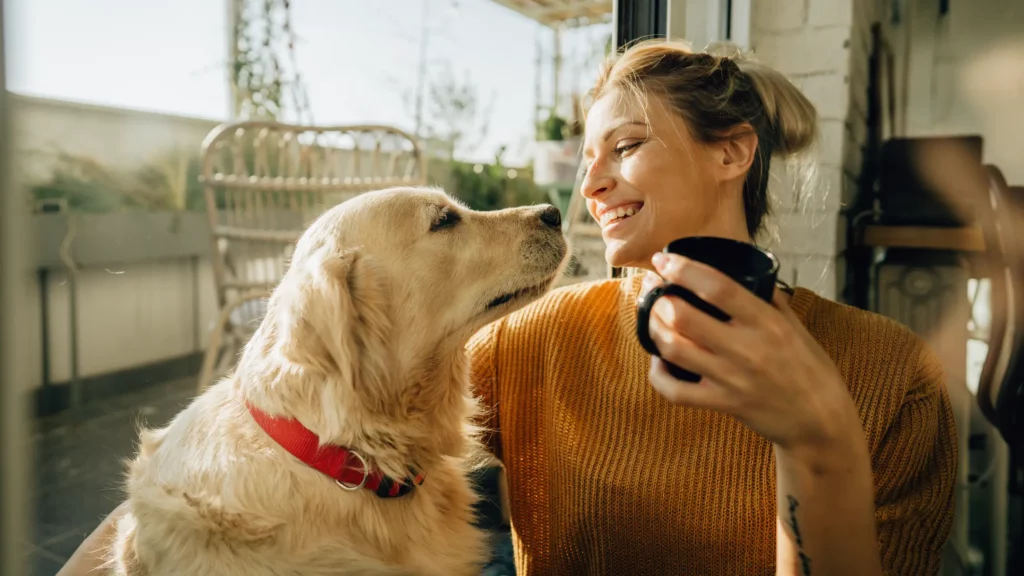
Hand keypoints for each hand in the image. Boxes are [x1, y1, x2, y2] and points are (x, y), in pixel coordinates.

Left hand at [643, 252, 861, 451]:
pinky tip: (658, 361)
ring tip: (653, 319)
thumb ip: (768, 299)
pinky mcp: (722, 404)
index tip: (663, 258)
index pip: (717, 287)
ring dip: (654, 330)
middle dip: (659, 299)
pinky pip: (676, 391)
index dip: (683, 269)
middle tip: (653, 290)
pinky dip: (658, 375)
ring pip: (673, 349)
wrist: (821, 421)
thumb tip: (744, 272)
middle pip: (683, 317)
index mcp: (767, 322)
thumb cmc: (810, 369)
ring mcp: (731, 379)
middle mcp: (746, 349)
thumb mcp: (795, 326)